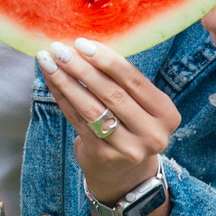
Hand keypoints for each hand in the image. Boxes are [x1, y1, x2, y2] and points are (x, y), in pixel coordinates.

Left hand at [35, 37, 179, 205]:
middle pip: (112, 94)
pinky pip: (78, 121)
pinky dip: (62, 98)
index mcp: (166, 114)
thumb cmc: (129, 123)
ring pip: (92, 108)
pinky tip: (51, 80)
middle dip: (82, 68)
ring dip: (66, 81)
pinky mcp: (103, 156)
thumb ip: (121, 80)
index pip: (134, 80)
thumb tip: (85, 45)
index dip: (107, 60)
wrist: (123, 172)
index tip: (82, 43)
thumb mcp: (138, 104)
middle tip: (59, 49)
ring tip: (48, 62)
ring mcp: (128, 149)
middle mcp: (152, 134)